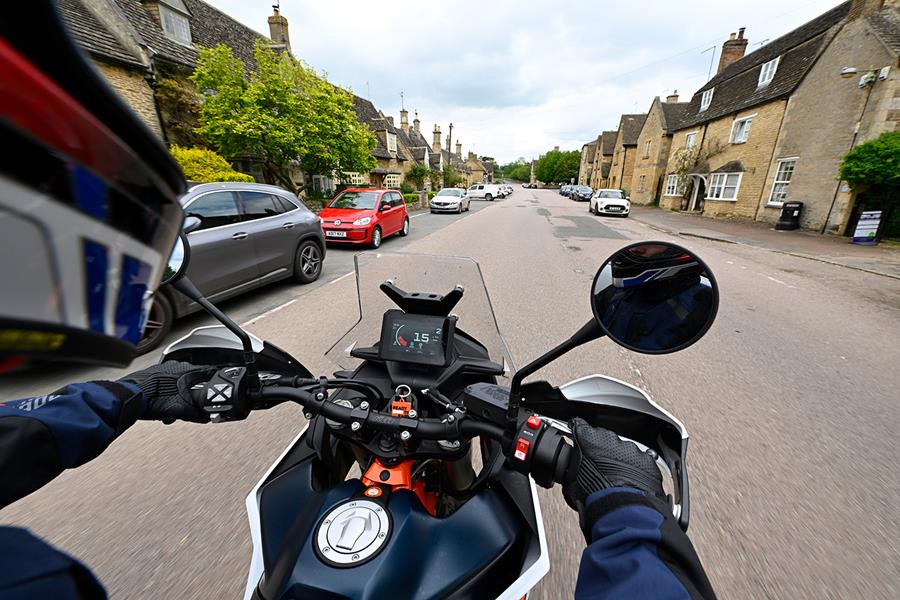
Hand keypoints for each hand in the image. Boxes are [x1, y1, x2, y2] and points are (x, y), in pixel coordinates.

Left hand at [122, 361, 216, 422]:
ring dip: (178, 397)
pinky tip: (161, 405)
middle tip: (188, 409)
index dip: (214, 385)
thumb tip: (206, 415)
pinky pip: (167, 384)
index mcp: (188, 371)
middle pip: (193, 381)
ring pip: (179, 384)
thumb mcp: (182, 410)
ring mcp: (164, 368)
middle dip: (192, 396)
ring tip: (171, 411)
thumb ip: (198, 412)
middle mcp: (177, 366)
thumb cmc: (153, 399)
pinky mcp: (153, 373)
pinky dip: (167, 394)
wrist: (129, 397)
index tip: (215, 391)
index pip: (210, 374)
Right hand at [563, 417, 664, 535]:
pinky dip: (638, 471)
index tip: (578, 438)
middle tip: (598, 469)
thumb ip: (571, 470)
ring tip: (616, 481)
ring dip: (621, 462)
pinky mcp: (649, 461)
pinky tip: (631, 485)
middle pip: (604, 439)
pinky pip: (642, 463)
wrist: (621, 511)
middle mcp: (611, 439)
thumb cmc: (595, 496)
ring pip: (624, 451)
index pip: (579, 426)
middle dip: (601, 451)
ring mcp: (632, 449)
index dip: (578, 433)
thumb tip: (571, 475)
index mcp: (589, 438)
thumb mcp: (571, 484)